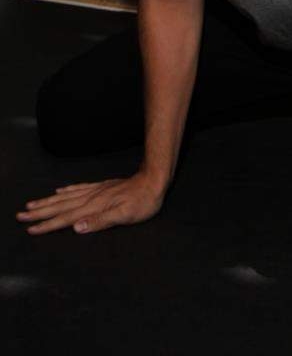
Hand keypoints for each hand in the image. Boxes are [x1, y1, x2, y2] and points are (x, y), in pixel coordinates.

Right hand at [16, 172, 165, 235]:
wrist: (154, 180)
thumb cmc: (142, 202)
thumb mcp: (125, 215)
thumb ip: (100, 222)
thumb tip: (77, 228)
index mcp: (94, 207)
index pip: (65, 218)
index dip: (47, 225)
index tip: (30, 228)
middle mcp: (91, 198)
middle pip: (60, 206)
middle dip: (40, 212)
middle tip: (21, 215)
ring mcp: (96, 191)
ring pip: (66, 197)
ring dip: (48, 202)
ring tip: (32, 204)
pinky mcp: (102, 187)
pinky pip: (79, 188)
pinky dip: (66, 191)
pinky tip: (59, 191)